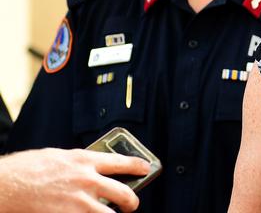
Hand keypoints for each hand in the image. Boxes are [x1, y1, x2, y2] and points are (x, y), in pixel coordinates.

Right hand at [0, 147, 149, 212]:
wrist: (8, 184)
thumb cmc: (29, 168)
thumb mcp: (60, 156)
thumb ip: (80, 163)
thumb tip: (94, 169)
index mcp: (86, 160)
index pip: (123, 162)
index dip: (138, 166)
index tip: (146, 169)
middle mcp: (87, 180)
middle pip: (124, 193)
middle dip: (132, 202)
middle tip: (131, 205)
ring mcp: (79, 202)